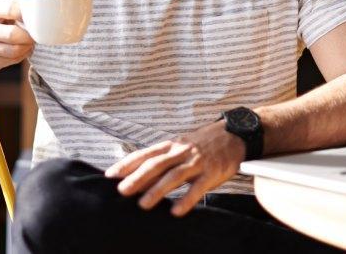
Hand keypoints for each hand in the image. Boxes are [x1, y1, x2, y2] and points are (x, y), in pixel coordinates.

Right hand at [0, 0, 34, 76]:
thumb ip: (13, 7)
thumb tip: (37, 8)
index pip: (11, 9)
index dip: (28, 14)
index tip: (36, 17)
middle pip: (13, 34)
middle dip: (29, 36)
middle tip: (35, 35)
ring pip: (14, 50)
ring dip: (27, 47)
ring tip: (30, 43)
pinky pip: (11, 60)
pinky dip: (22, 56)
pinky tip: (22, 51)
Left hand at [104, 120, 245, 216]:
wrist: (235, 135)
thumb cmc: (203, 143)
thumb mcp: (180, 146)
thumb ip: (162, 159)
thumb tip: (138, 176)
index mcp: (171, 145)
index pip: (145, 154)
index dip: (127, 164)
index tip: (110, 175)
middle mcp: (181, 151)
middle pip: (155, 165)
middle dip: (137, 178)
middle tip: (121, 191)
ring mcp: (196, 162)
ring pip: (173, 176)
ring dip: (157, 190)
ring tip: (143, 204)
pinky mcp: (212, 172)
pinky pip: (198, 188)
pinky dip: (186, 200)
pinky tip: (176, 211)